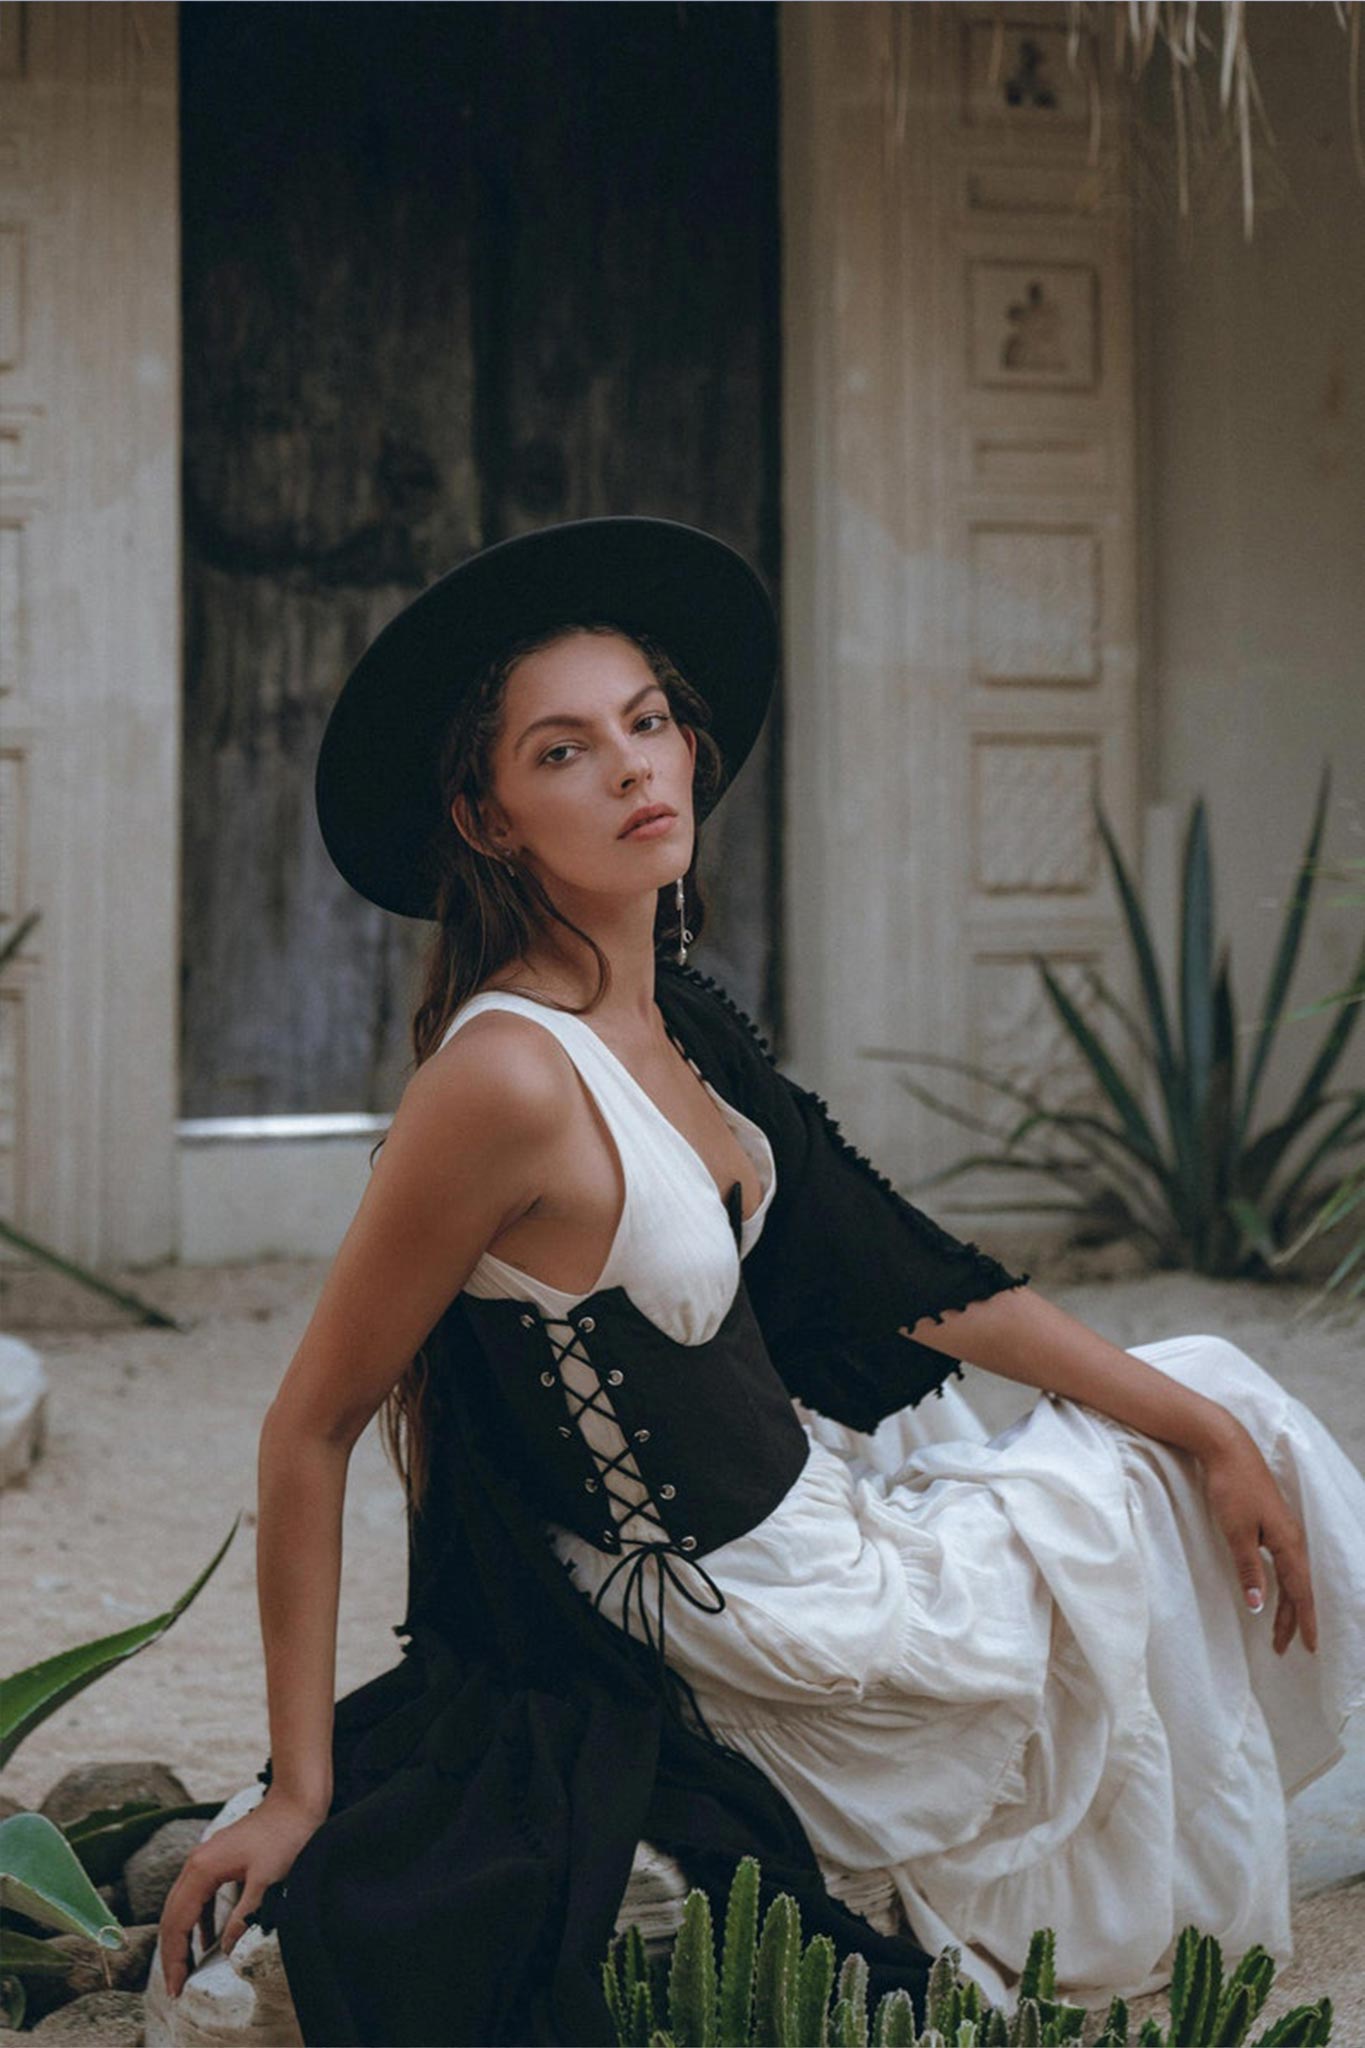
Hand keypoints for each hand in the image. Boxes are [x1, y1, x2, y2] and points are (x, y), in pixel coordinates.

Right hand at [157, 1788, 326, 1998]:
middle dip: (172, 1954)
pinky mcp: (217, 1859)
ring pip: (183, 1906)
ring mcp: (204, 1859)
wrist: (296, 1799)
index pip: (176, 1923)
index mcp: (202, 1869)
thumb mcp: (267, 1882)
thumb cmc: (286, 1836)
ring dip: (183, 1938)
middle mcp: (196, 1863)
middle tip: (176, 1988)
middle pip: (172, 1916)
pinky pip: (199, 1897)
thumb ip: (244, 1917)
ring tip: (187, 1970)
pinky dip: (198, 1921)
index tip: (176, 1989)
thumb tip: (224, 1951)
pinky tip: (207, 1940)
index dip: (174, 1959)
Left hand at [1199, 1422, 1317, 1655]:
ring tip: (1278, 1627)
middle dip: (1291, 1619)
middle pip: (1297, 1588)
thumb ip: (1248, 1569)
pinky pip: (1283, 1562)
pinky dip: (1281, 1583)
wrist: (1227, 1447)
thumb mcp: (1236, 1532)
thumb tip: (1258, 1606)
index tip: (1310, 1648)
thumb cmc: (1231, 1487)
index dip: (1304, 1622)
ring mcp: (1282, 1529)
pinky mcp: (1270, 1521)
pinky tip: (1275, 1588)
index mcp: (1287, 1543)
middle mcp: (1291, 1538)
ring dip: (1285, 1602)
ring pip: (1290, 1575)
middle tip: (1281, 1648)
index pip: (1300, 1592)